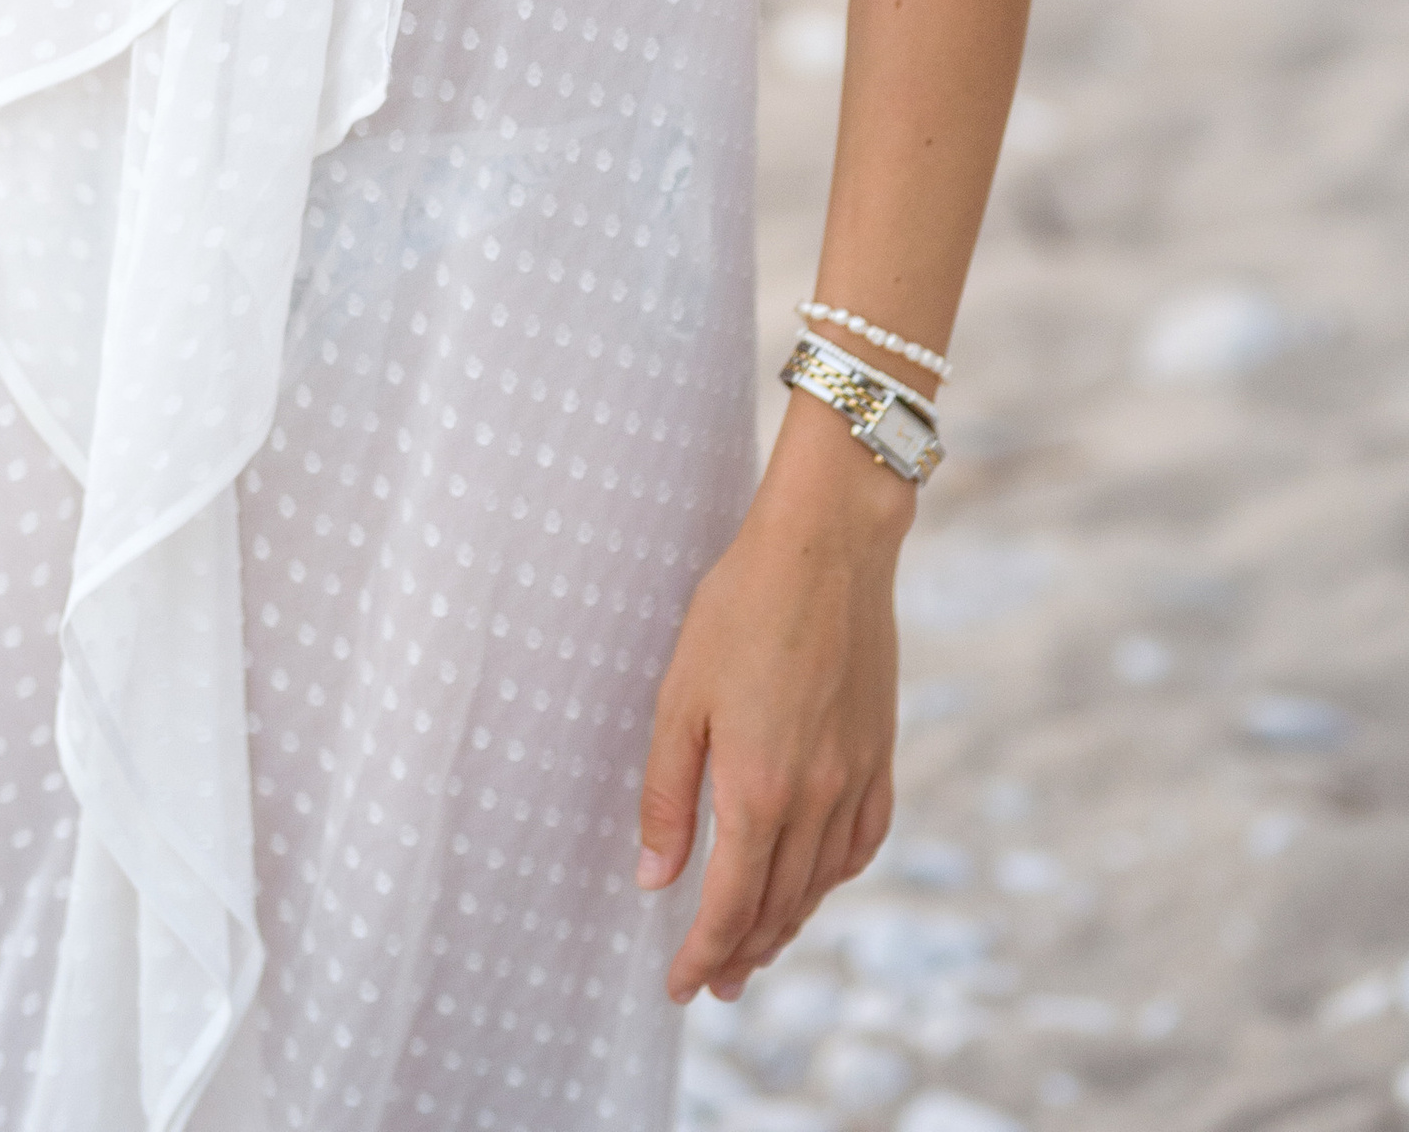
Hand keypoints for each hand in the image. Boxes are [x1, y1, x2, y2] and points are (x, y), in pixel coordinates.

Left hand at [635, 395, 910, 1001]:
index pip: (730, 906)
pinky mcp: (880, 756)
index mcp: (759, 789)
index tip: (679, 986)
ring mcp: (855, 779)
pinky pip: (859, 844)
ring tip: (754, 949)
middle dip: (740, 953)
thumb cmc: (741, 609)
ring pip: (819, 884)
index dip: (702, 953)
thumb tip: (654, 879)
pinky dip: (831, 878)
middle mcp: (814, 799)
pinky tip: (814, 883)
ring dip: (785, 925)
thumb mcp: (680, 697)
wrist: (828, 548)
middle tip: (711, 984)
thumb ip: (667, 795)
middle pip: (776, 907)